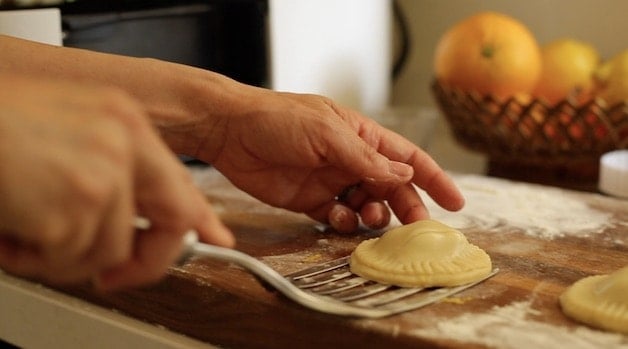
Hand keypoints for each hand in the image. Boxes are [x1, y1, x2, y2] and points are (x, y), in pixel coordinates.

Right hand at [0, 75, 233, 289]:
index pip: (179, 181)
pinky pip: (68, 261)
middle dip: (144, 262)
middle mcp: (122, 141)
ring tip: (22, 222)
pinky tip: (8, 226)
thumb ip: (109, 172)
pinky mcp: (74, 205)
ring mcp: (102, 172)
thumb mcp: (65, 134)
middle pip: (169, 224)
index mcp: (123, 121)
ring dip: (60, 253)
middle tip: (114, 278)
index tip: (212, 239)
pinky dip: (31, 257)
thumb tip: (132, 222)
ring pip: (107, 251)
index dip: (198, 217)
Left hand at [193, 87, 464, 232]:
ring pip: (367, 207)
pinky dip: (343, 224)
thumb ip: (366, 158)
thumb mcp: (326, 134)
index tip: (455, 203)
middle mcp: (351, 160)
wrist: (229, 132)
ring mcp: (331, 182)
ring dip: (374, 217)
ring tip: (367, 216)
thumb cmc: (277, 119)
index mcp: (362, 136)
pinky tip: (336, 218)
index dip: (434, 179)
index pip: (407, 158)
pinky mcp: (309, 201)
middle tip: (415, 228)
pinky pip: (337, 219)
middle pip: (392, 188)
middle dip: (407, 208)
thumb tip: (404, 174)